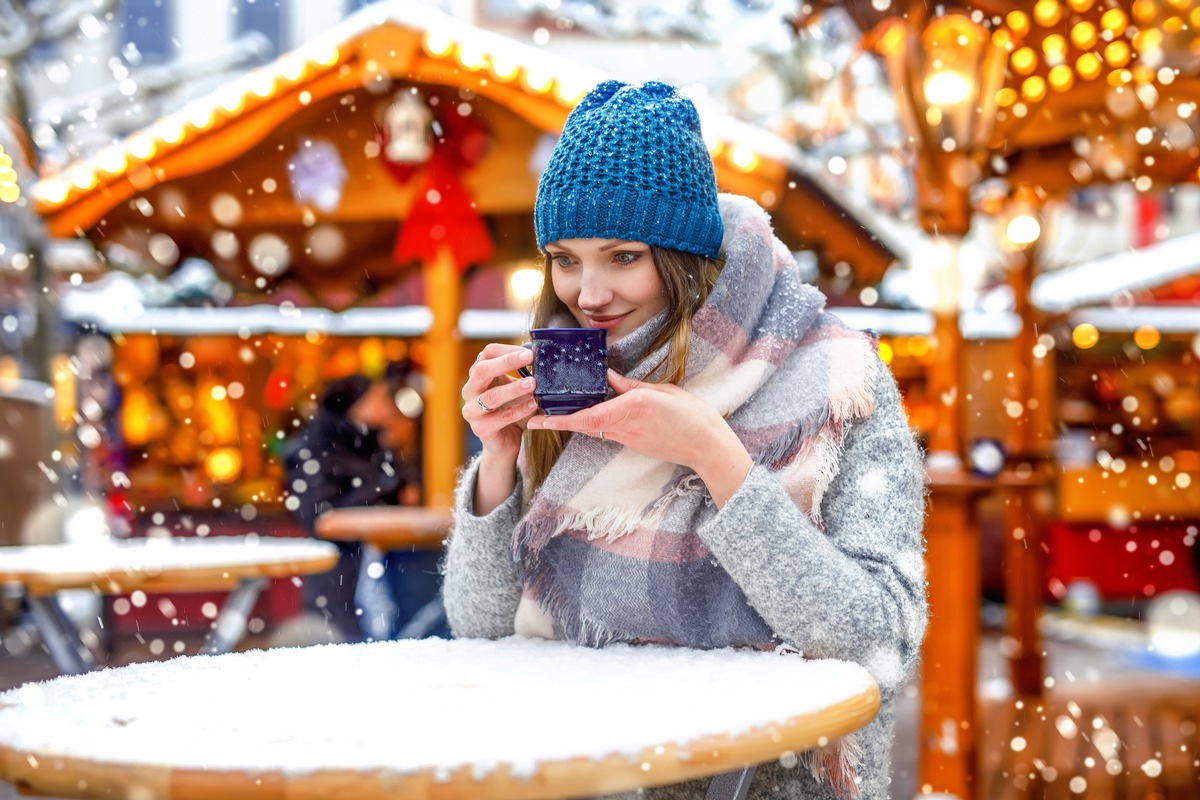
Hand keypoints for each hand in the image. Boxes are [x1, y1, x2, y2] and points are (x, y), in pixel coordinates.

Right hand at [462, 343, 538, 460]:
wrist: (505, 441)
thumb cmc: (511, 409)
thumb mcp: (516, 388)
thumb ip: (523, 374)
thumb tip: (543, 357)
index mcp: (478, 376)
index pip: (487, 354)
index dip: (507, 350)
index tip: (529, 351)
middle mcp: (470, 391)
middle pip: (482, 370)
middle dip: (506, 362)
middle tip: (529, 357)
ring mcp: (472, 411)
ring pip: (491, 396)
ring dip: (513, 388)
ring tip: (533, 383)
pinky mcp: (481, 429)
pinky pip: (501, 418)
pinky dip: (519, 410)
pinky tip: (534, 405)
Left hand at [526, 370, 753, 506]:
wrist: (706, 446)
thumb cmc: (690, 416)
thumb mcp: (661, 391)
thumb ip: (631, 385)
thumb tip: (608, 377)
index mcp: (633, 407)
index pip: (588, 416)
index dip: (560, 419)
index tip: (539, 420)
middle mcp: (625, 425)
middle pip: (584, 425)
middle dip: (558, 421)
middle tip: (534, 416)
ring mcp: (628, 438)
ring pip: (593, 429)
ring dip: (573, 422)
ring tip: (553, 413)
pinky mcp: (633, 444)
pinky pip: (607, 432)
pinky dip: (592, 424)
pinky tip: (585, 415)